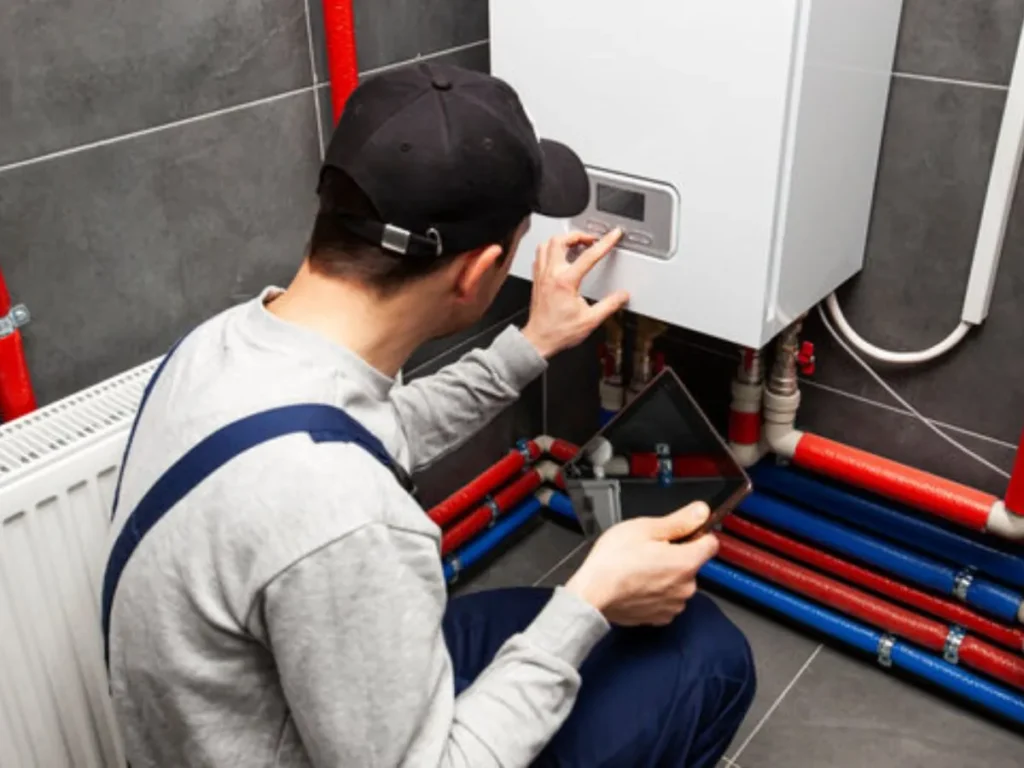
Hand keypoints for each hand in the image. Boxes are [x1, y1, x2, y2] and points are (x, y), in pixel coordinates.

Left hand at [521, 229, 629, 358]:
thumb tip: (622, 295)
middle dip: (578, 235)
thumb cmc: (559, 331)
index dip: (605, 242)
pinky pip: (540, 256)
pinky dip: (550, 250)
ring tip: (574, 244)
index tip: (613, 235)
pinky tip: (559, 256)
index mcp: (565, 282)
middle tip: (590, 240)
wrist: (539, 340)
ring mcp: (541, 275)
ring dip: (561, 240)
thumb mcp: (591, 320)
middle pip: (560, 240)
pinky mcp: (536, 280)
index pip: (589, 255)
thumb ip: (609, 305)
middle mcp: (551, 274)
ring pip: (546, 244)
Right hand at [565, 503, 719, 625]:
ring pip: (678, 581)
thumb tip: (701, 511)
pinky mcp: (661, 617)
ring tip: (639, 567)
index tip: (683, 531)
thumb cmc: (612, 563)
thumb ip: (678, 520)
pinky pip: (667, 599)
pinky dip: (656, 592)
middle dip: (675, 554)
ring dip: (665, 574)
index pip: (710, 543)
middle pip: (692, 563)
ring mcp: (674, 605)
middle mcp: (686, 587)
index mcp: (686, 562)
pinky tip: (638, 583)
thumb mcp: (644, 528)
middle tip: (649, 549)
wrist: (591, 595)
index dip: (696, 533)